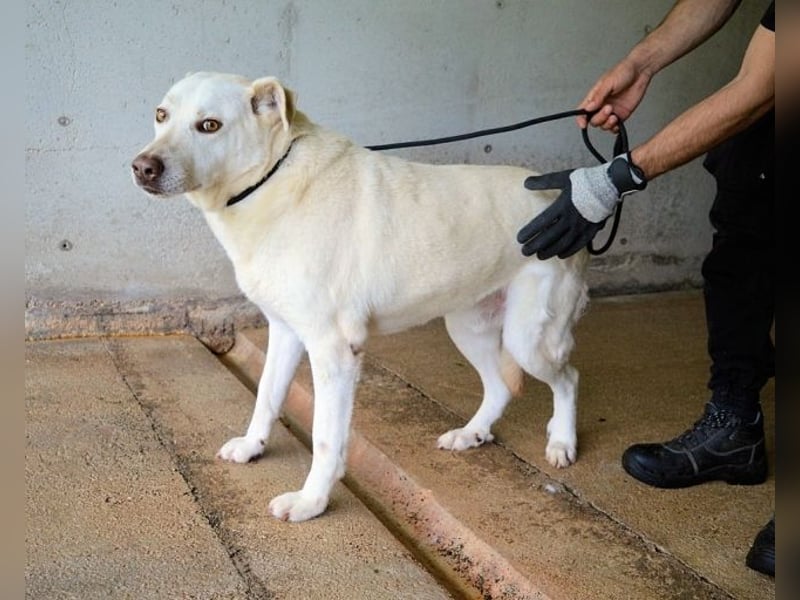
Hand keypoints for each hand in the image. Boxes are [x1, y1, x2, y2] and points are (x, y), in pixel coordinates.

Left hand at [517, 155, 645, 259]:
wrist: (610, 184)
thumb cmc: (585, 181)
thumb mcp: (563, 178)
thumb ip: (544, 182)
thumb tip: (525, 183)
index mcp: (562, 206)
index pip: (542, 222)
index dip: (530, 231)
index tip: (519, 239)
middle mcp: (571, 219)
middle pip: (550, 236)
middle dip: (536, 245)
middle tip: (524, 252)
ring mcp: (581, 227)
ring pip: (563, 243)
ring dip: (550, 251)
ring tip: (539, 256)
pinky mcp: (591, 230)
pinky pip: (578, 244)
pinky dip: (569, 251)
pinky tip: (560, 255)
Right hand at [576, 60, 651, 130]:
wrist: (640, 72)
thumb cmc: (623, 72)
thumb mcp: (608, 82)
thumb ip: (598, 96)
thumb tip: (588, 108)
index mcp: (594, 97)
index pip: (582, 111)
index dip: (581, 119)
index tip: (583, 124)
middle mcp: (601, 105)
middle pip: (593, 120)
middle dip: (599, 118)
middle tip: (608, 108)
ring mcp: (611, 111)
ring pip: (603, 125)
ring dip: (607, 123)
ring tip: (614, 115)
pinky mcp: (621, 115)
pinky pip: (614, 127)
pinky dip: (614, 128)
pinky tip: (617, 122)